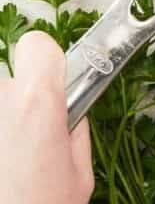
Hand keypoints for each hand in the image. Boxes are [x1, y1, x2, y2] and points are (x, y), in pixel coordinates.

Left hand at [0, 30, 92, 203]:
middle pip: (8, 82)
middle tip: (25, 147)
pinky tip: (1, 169)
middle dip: (17, 107)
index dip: (47, 64)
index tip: (51, 86)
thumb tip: (68, 113)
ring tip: (6, 167)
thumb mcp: (78, 177)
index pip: (37, 46)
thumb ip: (74, 130)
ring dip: (0, 127)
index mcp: (35, 103)